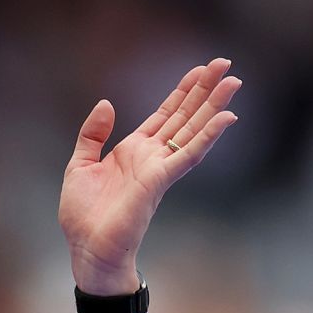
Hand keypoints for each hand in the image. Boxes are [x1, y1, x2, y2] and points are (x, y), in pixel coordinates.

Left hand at [58, 58, 240, 293]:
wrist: (87, 249)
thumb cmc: (83, 215)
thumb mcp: (79, 166)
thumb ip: (92, 135)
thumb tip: (106, 103)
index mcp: (132, 151)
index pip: (164, 115)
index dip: (182, 92)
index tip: (200, 70)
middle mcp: (151, 156)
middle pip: (184, 116)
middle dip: (203, 90)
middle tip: (225, 63)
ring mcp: (158, 168)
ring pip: (192, 130)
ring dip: (213, 105)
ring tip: (233, 81)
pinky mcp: (159, 181)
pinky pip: (188, 154)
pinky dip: (207, 135)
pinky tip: (226, 117)